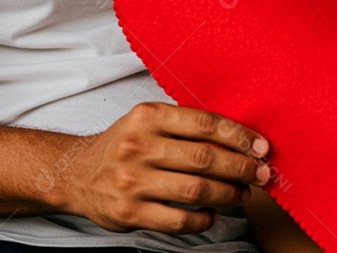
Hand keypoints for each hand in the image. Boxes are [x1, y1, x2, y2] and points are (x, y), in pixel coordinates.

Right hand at [57, 102, 271, 234]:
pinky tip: (213, 213)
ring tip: (243, 194)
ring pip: (195, 190)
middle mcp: (138, 146)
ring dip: (228, 193)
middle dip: (241, 167)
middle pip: (204, 158)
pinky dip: (203, 219)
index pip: (204, 123)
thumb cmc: (123, 144)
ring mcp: (133, 181)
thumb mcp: (147, 121)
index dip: (238, 136)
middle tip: (261, 173)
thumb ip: (185, 125)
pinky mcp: (129, 212)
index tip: (261, 146)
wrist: (75, 173)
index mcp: (147, 117)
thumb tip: (239, 136)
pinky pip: (178, 220)